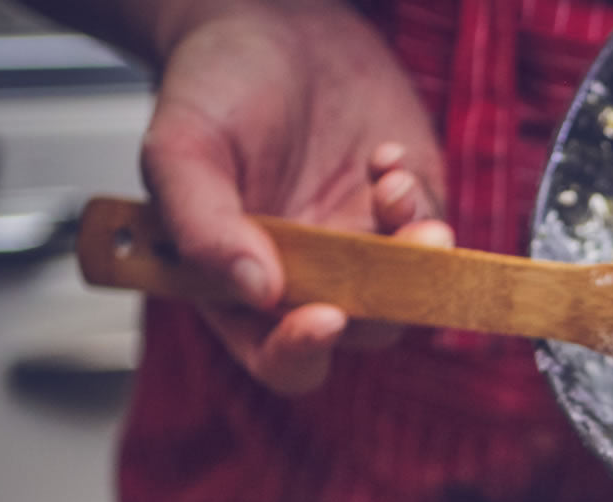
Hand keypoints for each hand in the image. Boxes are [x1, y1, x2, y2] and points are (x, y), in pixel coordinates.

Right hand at [137, 0, 450, 392]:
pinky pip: (430, 236)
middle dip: (386, 296)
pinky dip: (418, 202)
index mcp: (239, 285)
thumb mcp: (182, 147)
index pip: (277, 358)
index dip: (302, 352)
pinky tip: (384, 158)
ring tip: (390, 183)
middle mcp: (306, 279)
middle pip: (360, 332)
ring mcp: (361, 251)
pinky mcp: (403, 215)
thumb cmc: (214, 86)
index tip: (325, 316)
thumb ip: (200, 224)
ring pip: (408, 292)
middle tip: (401, 241)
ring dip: (413, 249)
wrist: (269, 26)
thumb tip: (253, 289)